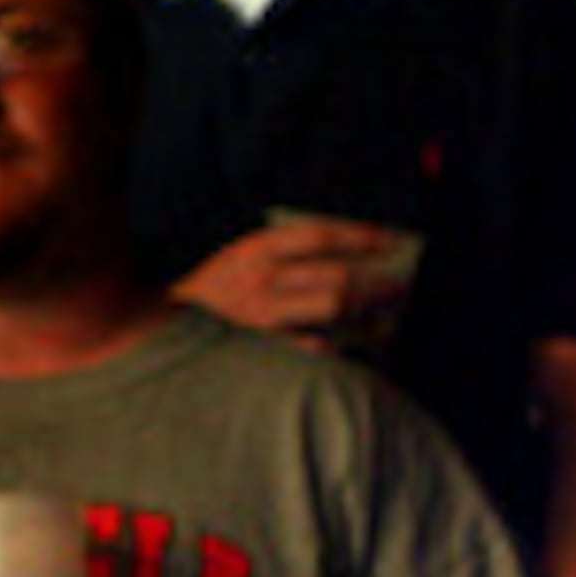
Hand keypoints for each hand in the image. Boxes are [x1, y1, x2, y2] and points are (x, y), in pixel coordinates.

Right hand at [175, 217, 408, 351]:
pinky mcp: (267, 340)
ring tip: (388, 304)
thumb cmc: (222, 280)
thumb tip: (349, 251)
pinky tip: (362, 337)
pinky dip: (343, 338)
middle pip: (336, 275)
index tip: (390, 240)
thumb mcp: (248, 251)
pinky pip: (315, 341)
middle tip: (400, 283)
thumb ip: (290, 250)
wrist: (175, 312)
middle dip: (375, 280)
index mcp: (259, 247)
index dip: (359, 236)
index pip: (320, 235)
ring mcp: (266, 310)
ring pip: (332, 306)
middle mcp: (263, 276)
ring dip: (367, 305)